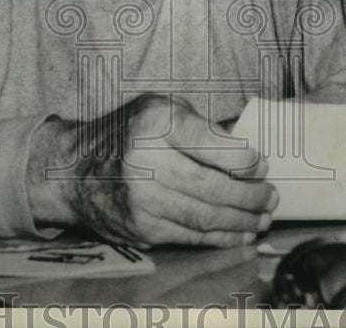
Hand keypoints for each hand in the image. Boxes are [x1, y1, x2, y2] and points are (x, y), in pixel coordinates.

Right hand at [29, 94, 276, 247]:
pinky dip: (222, 237)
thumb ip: (200, 125)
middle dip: (252, 196)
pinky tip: (240, 232)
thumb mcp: (160, 108)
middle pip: (215, 187)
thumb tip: (246, 150)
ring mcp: (143, 200)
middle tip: (271, 196)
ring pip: (207, 217)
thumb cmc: (127, 133)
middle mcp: (148, 162)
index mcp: (157, 124)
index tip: (262, 164)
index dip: (246, 160)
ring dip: (243, 220)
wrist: (74, 169)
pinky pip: (192, 236)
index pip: (214, 145)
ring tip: (263, 216)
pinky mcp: (142, 228)